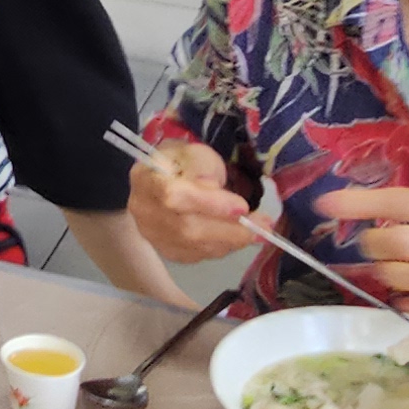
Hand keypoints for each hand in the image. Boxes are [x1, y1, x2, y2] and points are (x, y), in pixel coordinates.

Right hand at [129, 140, 261, 261]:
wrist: (163, 180)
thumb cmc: (182, 162)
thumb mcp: (194, 152)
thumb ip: (204, 168)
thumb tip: (219, 194)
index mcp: (146, 179)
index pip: (174, 196)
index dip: (209, 204)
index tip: (242, 207)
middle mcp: (144, 211)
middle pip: (187, 229)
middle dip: (230, 229)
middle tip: (264, 226)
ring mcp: (153, 235)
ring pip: (196, 247)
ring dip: (232, 240)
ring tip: (257, 231)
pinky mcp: (167, 251)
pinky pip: (199, 256)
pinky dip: (223, 247)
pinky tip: (236, 236)